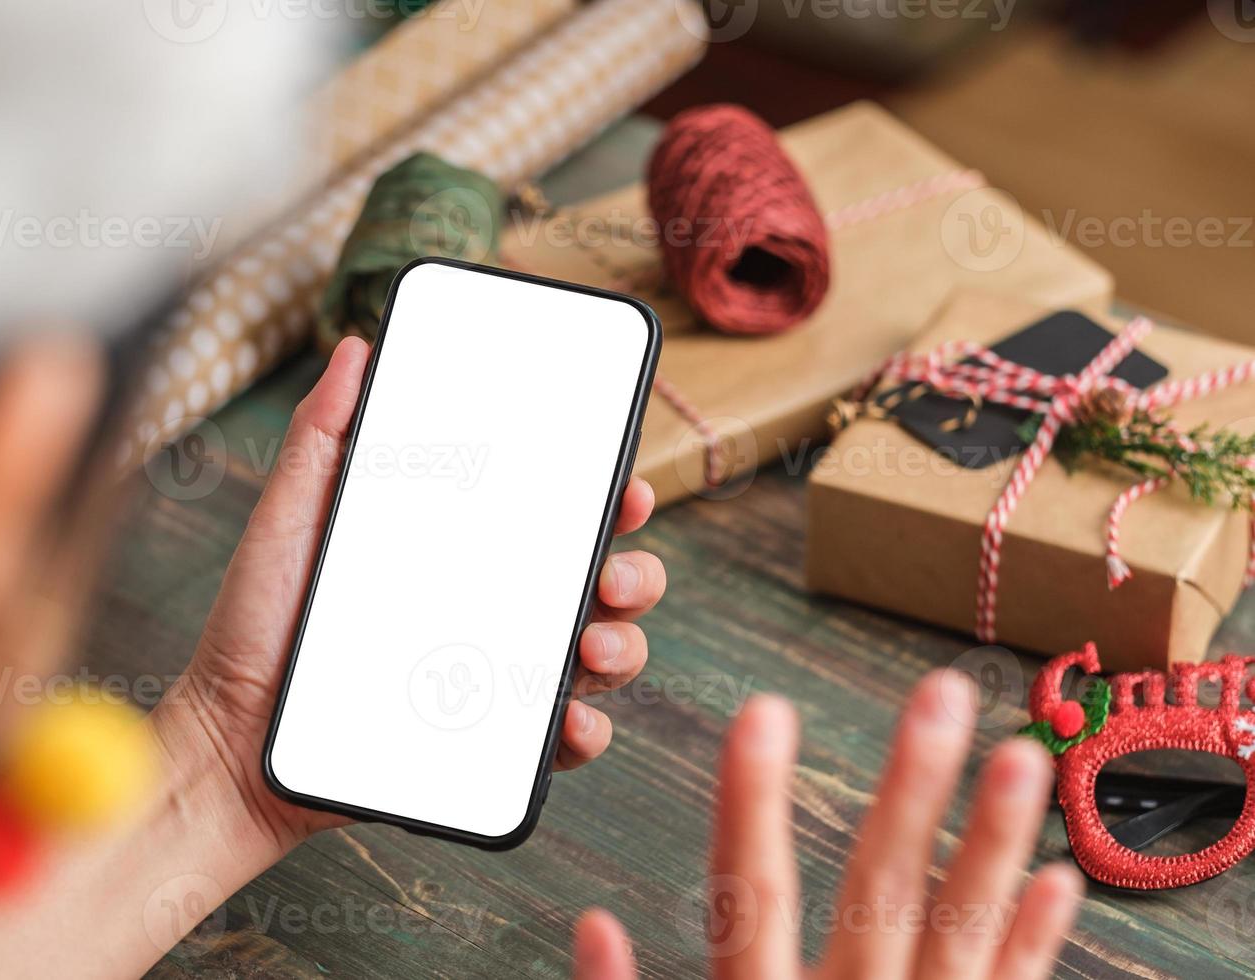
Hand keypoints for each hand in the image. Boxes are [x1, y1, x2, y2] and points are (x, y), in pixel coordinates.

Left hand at [154, 337, 665, 864]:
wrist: (229, 736)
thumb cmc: (255, 626)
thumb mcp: (290, 515)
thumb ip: (323, 434)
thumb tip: (355, 348)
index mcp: (458, 550)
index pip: (550, 516)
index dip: (602, 496)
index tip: (620, 486)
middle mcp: (488, 609)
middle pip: (597, 582)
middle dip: (635, 571)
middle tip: (611, 572)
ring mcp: (491, 678)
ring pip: (597, 655)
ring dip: (623, 644)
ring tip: (592, 641)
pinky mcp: (483, 745)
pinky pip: (558, 739)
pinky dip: (585, 728)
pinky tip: (570, 715)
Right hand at [572, 672, 1083, 979]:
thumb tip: (589, 931)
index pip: (748, 901)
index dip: (753, 804)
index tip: (763, 715)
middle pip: (880, 896)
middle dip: (913, 789)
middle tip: (945, 697)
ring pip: (964, 939)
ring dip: (996, 846)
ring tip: (1025, 761)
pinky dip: (1035, 945)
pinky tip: (1059, 882)